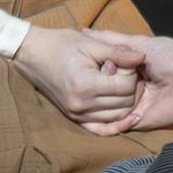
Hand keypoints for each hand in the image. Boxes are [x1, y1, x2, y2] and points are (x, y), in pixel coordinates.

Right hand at [10, 26, 146, 132]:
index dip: (132, 73)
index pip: (125, 87)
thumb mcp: (90, 43)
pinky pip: (100, 129)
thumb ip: (117, 52)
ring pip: (116, 117)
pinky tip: (127, 116)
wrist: (31, 53)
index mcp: (86, 84)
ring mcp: (76, 114)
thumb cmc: (59, 43)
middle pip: (124, 104)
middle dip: (132, 87)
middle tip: (127, 71)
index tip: (128, 61)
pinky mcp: (74, 118)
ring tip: (122, 84)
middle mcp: (82, 104)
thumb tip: (141, 57)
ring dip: (126, 103)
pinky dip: (115, 125)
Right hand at [80, 29, 172, 132]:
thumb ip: (112, 40)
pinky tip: (108, 104)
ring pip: (106, 110)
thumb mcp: (135, 43)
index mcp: (126, 75)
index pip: (100, 77)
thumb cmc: (169, 56)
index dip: (92, 70)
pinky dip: (111, 120)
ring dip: (105, 99)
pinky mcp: (138, 122)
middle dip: (98, 85)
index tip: (80, 62)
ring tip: (111, 84)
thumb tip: (85, 31)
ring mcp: (131, 109)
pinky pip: (117, 126)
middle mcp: (127, 93)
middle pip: (101, 94)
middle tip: (99, 73)